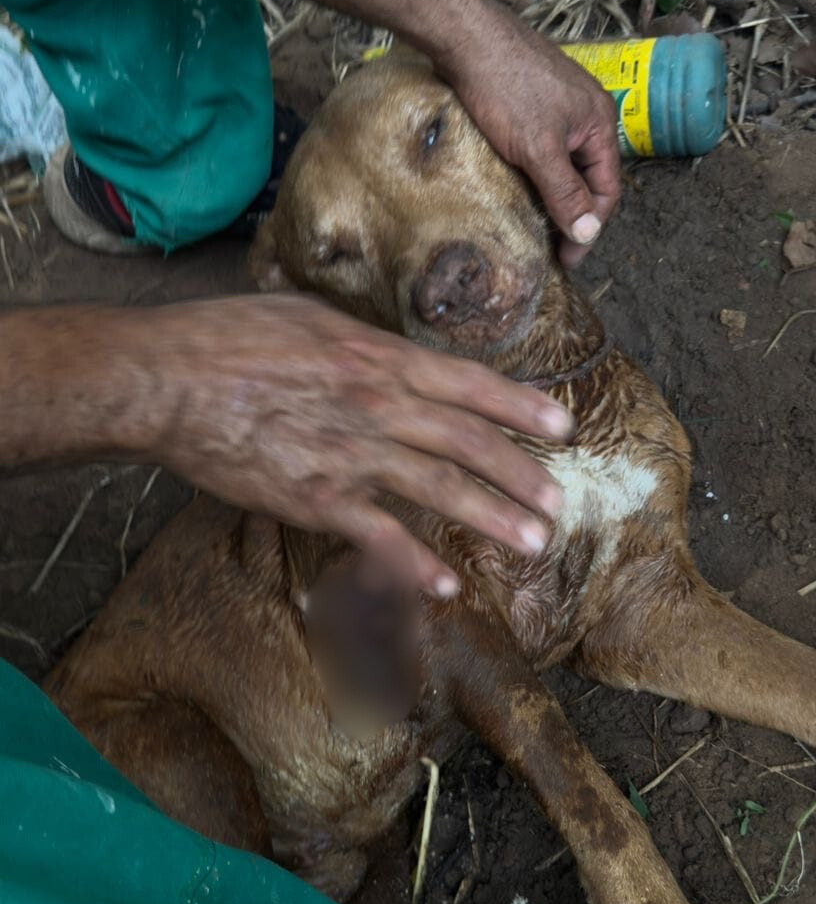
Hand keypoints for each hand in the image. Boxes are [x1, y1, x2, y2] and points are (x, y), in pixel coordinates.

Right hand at [137, 294, 573, 595]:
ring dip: (493, 517)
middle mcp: (378, 404)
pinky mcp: (316, 499)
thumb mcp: (309, 318)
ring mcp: (351, 454)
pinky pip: (380, 536)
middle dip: (521, 473)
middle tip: (556, 501)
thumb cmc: (228, 339)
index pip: (469, 382)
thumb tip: (392, 356)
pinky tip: (445, 584)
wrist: (168, 380)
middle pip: (469, 440)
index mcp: (378, 357)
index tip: (560, 425)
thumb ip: (361, 344)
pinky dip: (416, 564)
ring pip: (441, 487)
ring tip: (532, 541)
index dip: (520, 405)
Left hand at [441, 11, 621, 268]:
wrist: (465, 34)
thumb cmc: (505, 87)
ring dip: (551, 195)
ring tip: (532, 226)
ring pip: (563, 163)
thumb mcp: (538, 148)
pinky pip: (542, 148)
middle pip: (586, 177)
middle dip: (571, 214)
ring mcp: (558, 105)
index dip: (589, 228)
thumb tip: (588, 233)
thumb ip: (565, 192)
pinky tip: (516, 189)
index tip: (566, 259)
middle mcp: (586, 113)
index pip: (607, 189)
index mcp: (599, 122)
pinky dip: (534, 173)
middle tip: (548, 249)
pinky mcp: (531, 101)